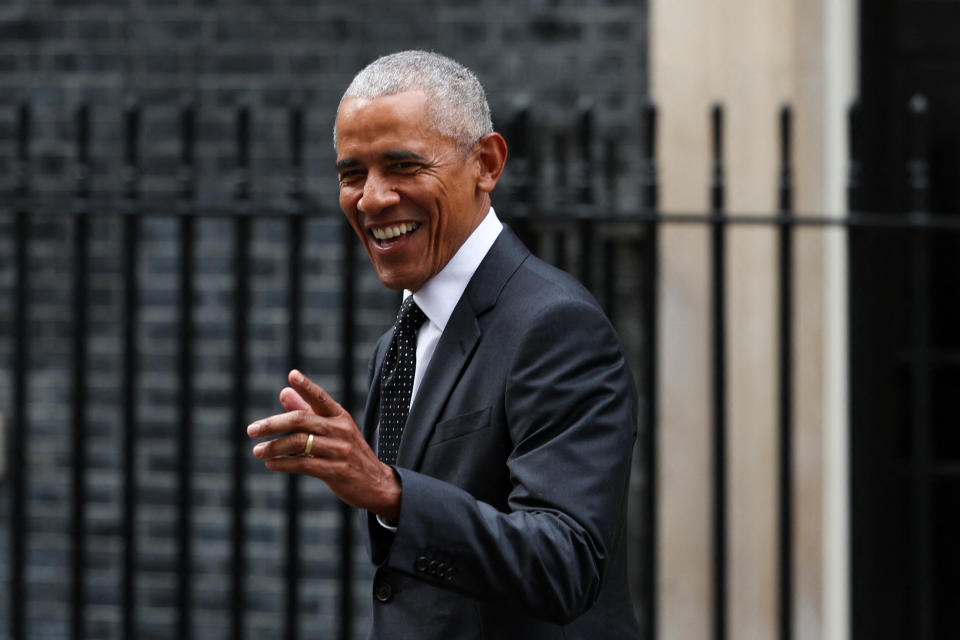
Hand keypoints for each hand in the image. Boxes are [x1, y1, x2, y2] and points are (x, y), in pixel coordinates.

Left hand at [247, 369, 400, 519]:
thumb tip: (284, 392)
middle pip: (302, 420)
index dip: (307, 386)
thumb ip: (308, 411)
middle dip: (273, 424)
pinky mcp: (336, 471)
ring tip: (257, 450)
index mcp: (340, 417)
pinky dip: (284, 464)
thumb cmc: (349, 453)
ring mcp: (339, 451)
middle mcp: (341, 430)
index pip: (321, 398)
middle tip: (251, 430)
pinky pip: (304, 464)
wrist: (376, 483)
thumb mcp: (333, 430)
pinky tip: (271, 464)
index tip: (292, 375)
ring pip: (299, 443)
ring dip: (274, 446)